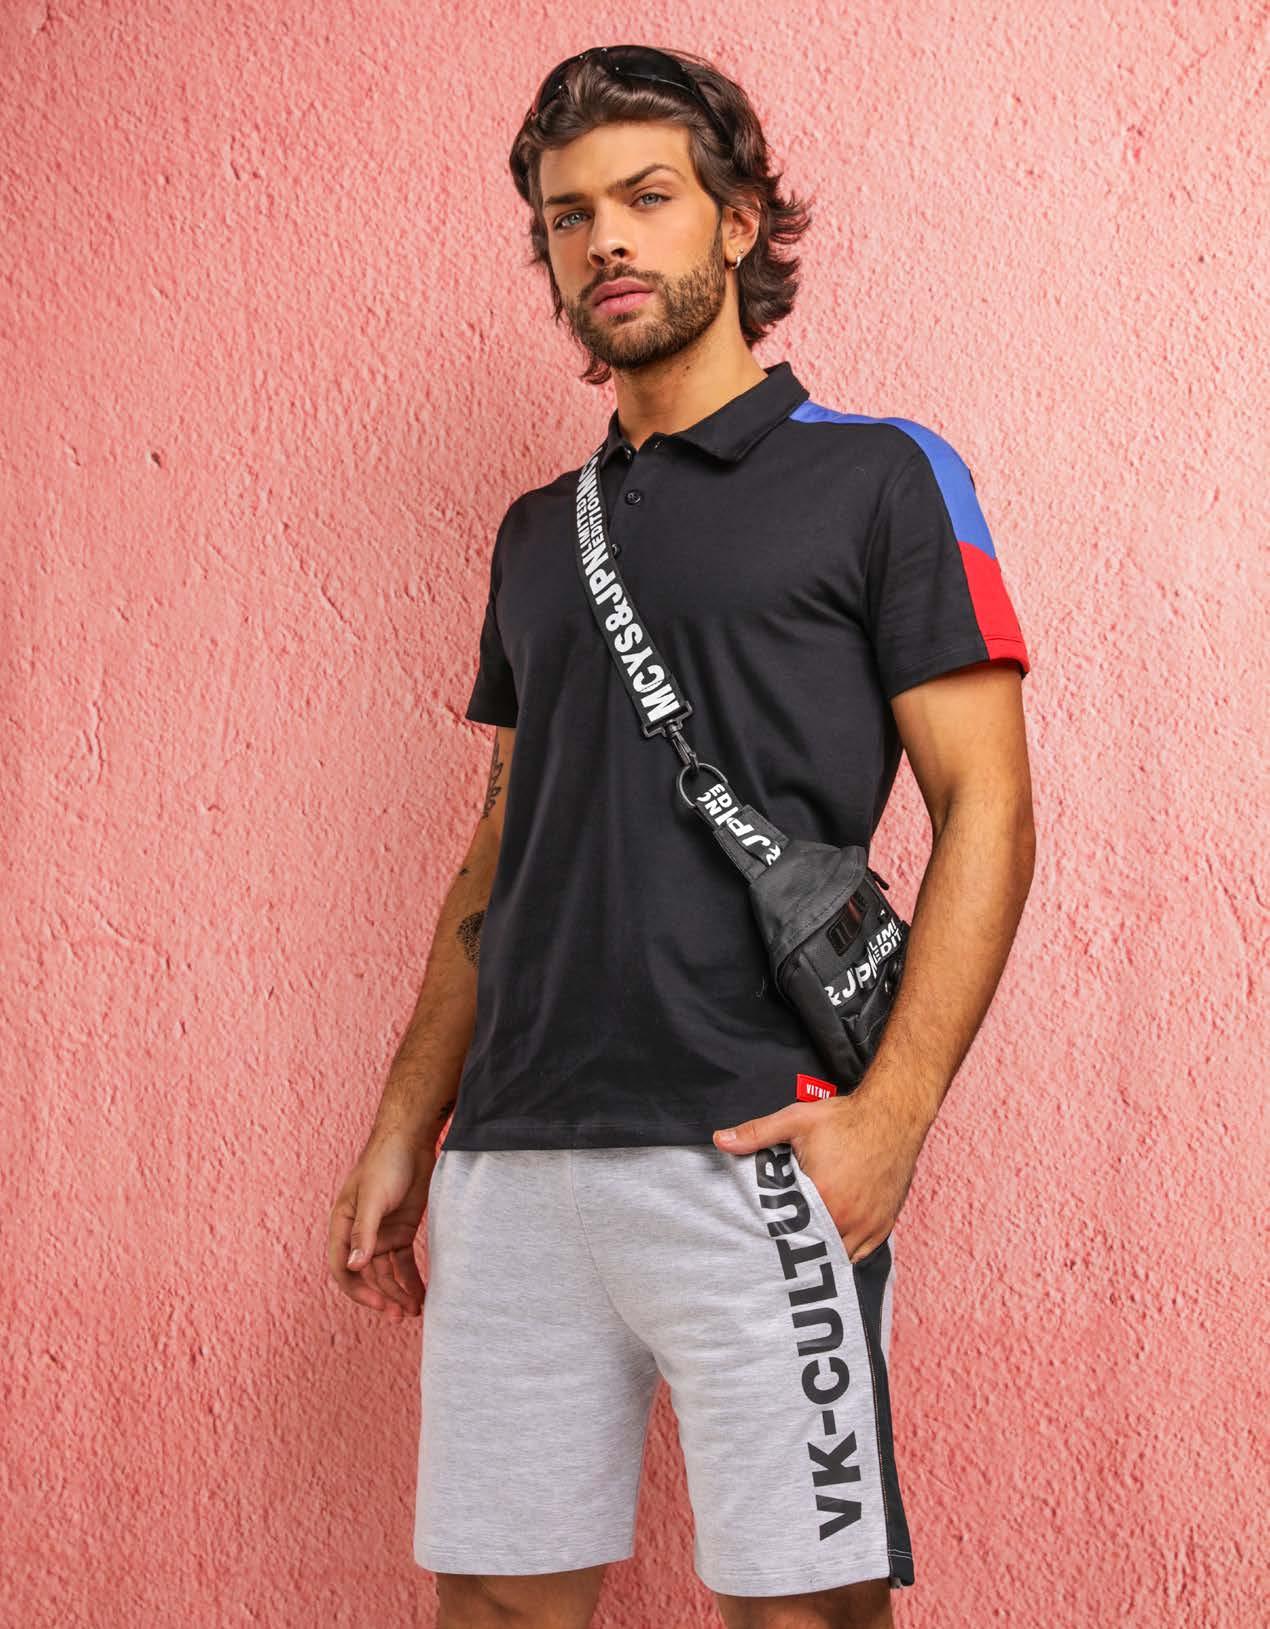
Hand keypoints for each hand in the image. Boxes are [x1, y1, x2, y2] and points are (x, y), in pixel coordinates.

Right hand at [327, 1130, 433, 1319]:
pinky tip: (422, 1294)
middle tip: (402, 1314)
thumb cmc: (385, 1163)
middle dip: (383, 1296)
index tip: (380, 1305)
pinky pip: (404, 1262)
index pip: (343, 1268)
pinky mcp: (402, 1229)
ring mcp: (382, 1233)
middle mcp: (360, 1233)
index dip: (359, 1291)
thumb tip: (354, 1267)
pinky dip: (411, 1278)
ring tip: (415, 1310)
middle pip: (368, 1275)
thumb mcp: (373, 1198)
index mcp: (343, 1225)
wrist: (411, 1139)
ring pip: (387, 1272)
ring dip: (398, 1291)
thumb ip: (364, 1233)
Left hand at [713, 1084, 927, 1263]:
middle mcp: (848, 1218)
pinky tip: (828, 1243)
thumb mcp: (796, 1121)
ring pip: (838, 1257)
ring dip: (820, 1253)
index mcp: (823, 1197)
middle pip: (813, 1250)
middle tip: (778, 1246)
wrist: (893, 1115)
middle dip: (796, 1250)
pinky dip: (844, 1253)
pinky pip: (860, 1255)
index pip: (790, 1235)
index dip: (774, 1237)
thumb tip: (720, 1139)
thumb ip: (756, 1133)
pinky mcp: (884, 1224)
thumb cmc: (845, 1118)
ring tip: (802, 1245)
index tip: (763, 1237)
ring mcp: (869, 1224)